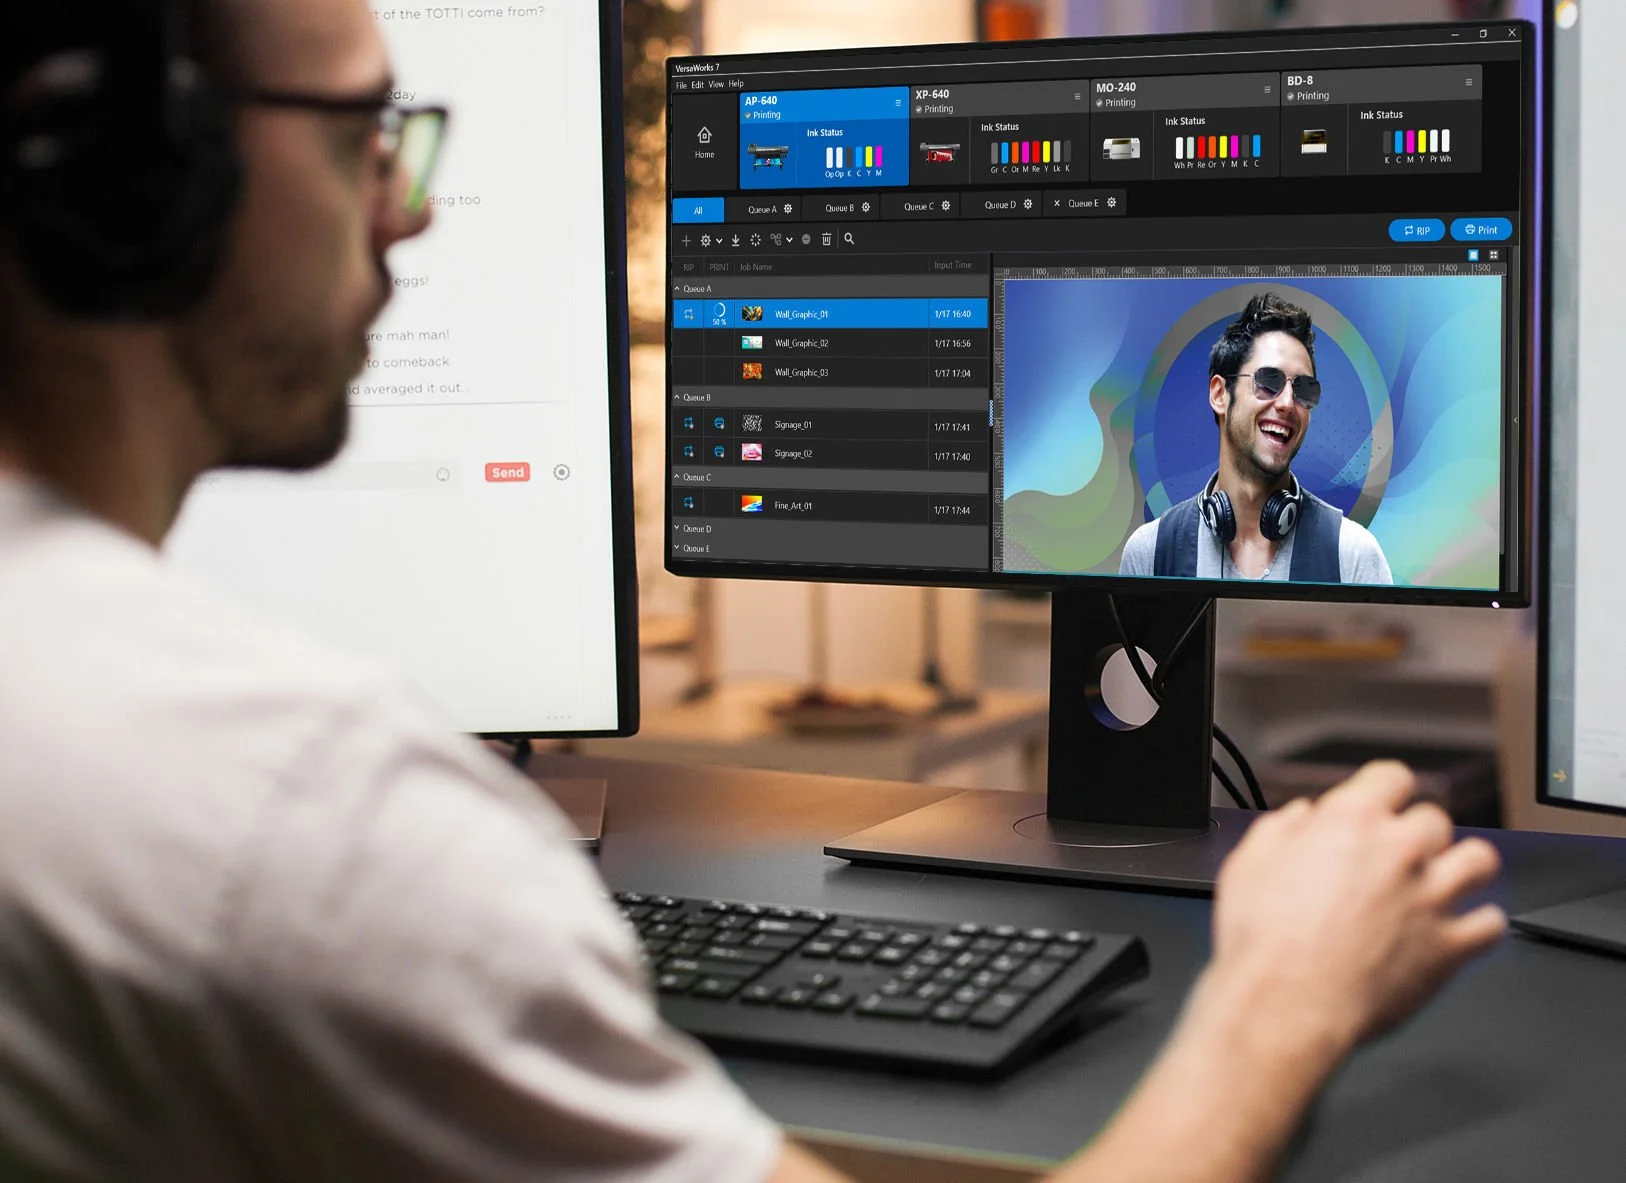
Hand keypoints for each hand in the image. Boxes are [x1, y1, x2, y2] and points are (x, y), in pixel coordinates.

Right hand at [1209, 761, 1505, 1057]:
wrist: (1286, 1004)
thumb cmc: (1263, 940)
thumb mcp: (1248, 864)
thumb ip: (1280, 830)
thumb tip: (1300, 818)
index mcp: (1351, 821)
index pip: (1392, 777)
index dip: (1386, 789)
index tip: (1382, 803)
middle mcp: (1400, 851)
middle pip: (1436, 819)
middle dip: (1417, 835)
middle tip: (1399, 856)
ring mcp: (1432, 898)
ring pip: (1480, 860)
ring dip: (1464, 866)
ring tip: (1446, 880)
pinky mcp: (1450, 947)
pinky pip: (1491, 925)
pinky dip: (1481, 925)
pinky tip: (1462, 929)